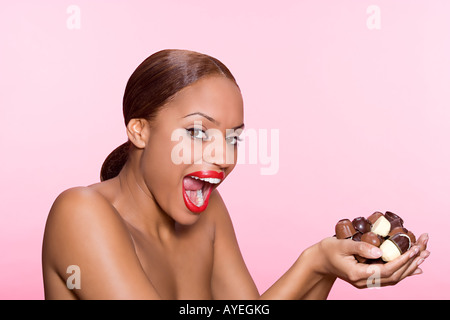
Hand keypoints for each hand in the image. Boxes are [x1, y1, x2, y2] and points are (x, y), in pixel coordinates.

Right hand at [315, 233, 429, 288]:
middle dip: (411, 262)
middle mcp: (364, 282)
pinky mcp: (368, 278)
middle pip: (394, 276)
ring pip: (394, 278)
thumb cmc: (328, 250)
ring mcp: (366, 282)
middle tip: (424, 248)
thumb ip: (359, 247)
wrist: (319, 261)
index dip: (402, 260)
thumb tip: (379, 251)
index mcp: (358, 274)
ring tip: (423, 253)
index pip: (386, 270)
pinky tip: (414, 266)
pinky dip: (403, 271)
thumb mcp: (341, 245)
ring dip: (410, 266)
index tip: (414, 248)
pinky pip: (389, 277)